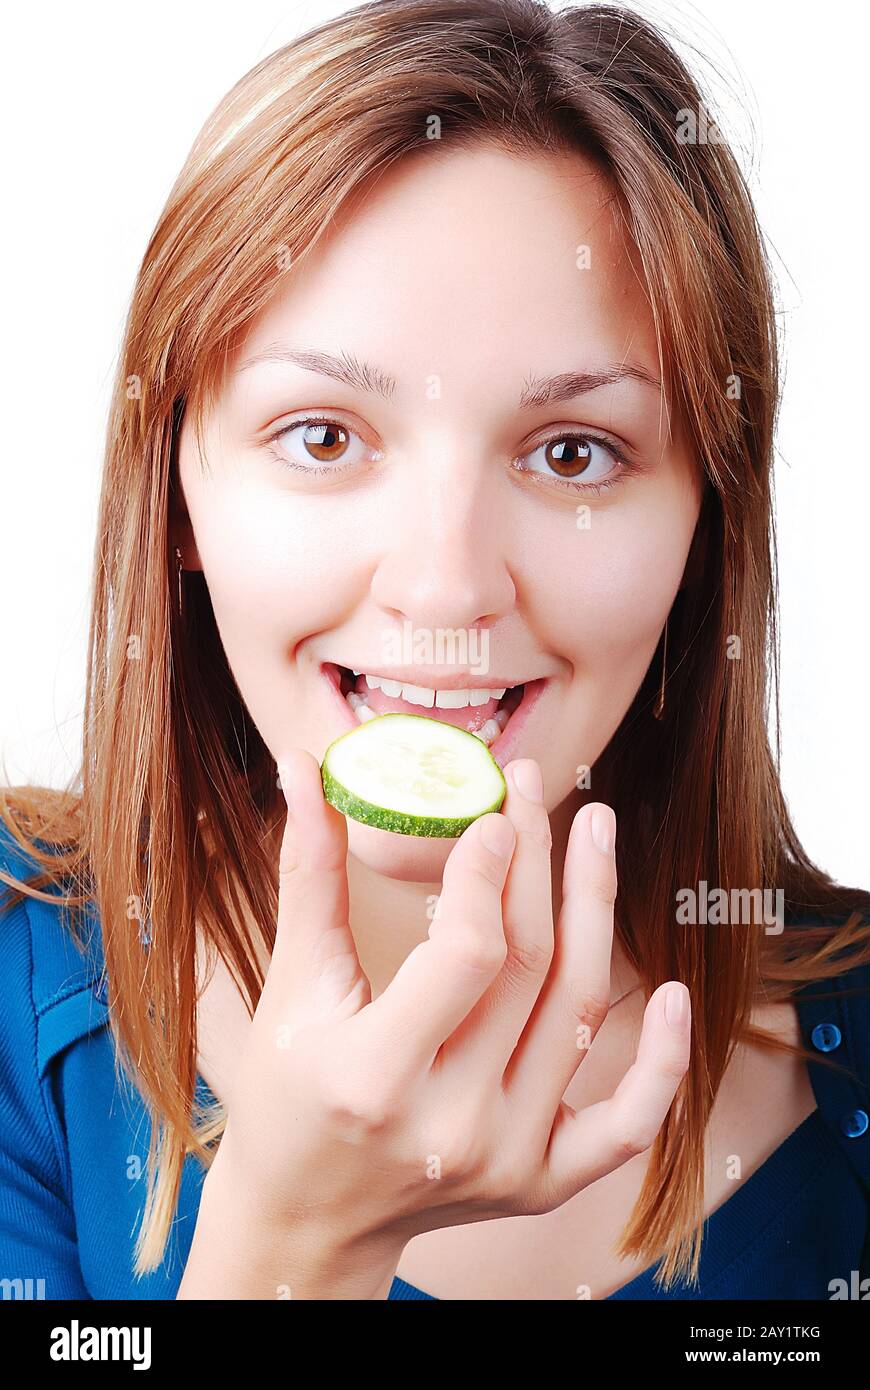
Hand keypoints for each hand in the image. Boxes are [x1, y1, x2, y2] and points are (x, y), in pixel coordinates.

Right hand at [214, 748, 690, 1252]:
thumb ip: (307, 876)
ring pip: (578, 1014)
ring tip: (596, 830)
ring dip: (595, 911)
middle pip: (530, 967)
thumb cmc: (288, 1093)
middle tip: (535, 787)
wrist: (309, 1218)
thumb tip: (304, 769)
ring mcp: (507, 1160)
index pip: (465, 955)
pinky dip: (660, 1062)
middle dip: (536, 861)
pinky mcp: (542, 1183)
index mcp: (376, 1077)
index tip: (492, 809)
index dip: (487, 873)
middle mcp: (452, 1126)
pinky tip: (671, 990)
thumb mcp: (291, 987)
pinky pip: (627, 1124)